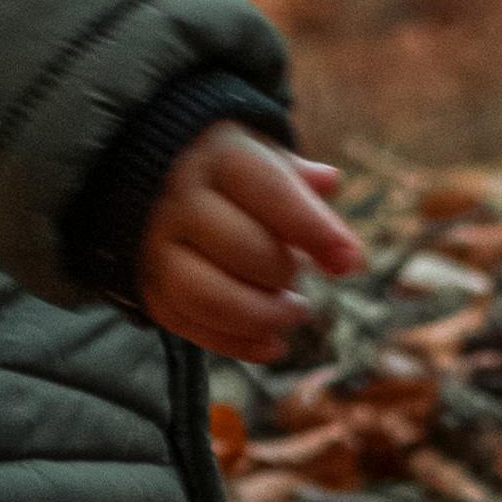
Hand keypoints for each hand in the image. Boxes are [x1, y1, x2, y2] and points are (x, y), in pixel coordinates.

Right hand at [139, 123, 361, 364]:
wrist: (155, 182)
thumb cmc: (231, 173)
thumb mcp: (264, 157)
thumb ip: (298, 177)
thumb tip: (331, 184)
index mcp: (217, 158)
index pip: (270, 194)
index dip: (315, 230)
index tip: (352, 262)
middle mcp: (180, 200)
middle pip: (241, 249)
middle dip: (284, 275)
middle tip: (302, 279)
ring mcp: (157, 247)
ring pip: (208, 296)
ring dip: (261, 316)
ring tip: (293, 314)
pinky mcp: (150, 287)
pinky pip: (188, 325)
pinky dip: (236, 344)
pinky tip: (272, 344)